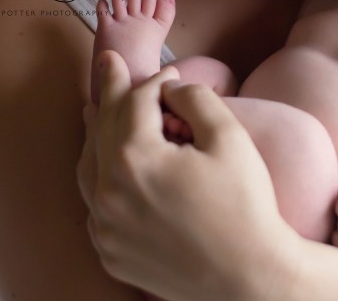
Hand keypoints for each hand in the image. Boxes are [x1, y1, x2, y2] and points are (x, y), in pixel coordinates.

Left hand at [78, 51, 297, 300]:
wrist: (249, 278)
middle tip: (108, 59)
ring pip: (88, 168)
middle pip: (103, 129)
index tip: (172, 74)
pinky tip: (103, 169)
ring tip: (93, 110)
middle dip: (111, 91)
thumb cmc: (245, 206)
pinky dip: (97, 179)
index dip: (155, 82)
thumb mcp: (230, 138)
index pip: (136, 104)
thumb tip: (171, 90)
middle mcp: (108, 193)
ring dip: (94, 134)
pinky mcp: (111, 254)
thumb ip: (196, 99)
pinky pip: (94, 207)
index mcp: (135, 160)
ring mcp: (105, 228)